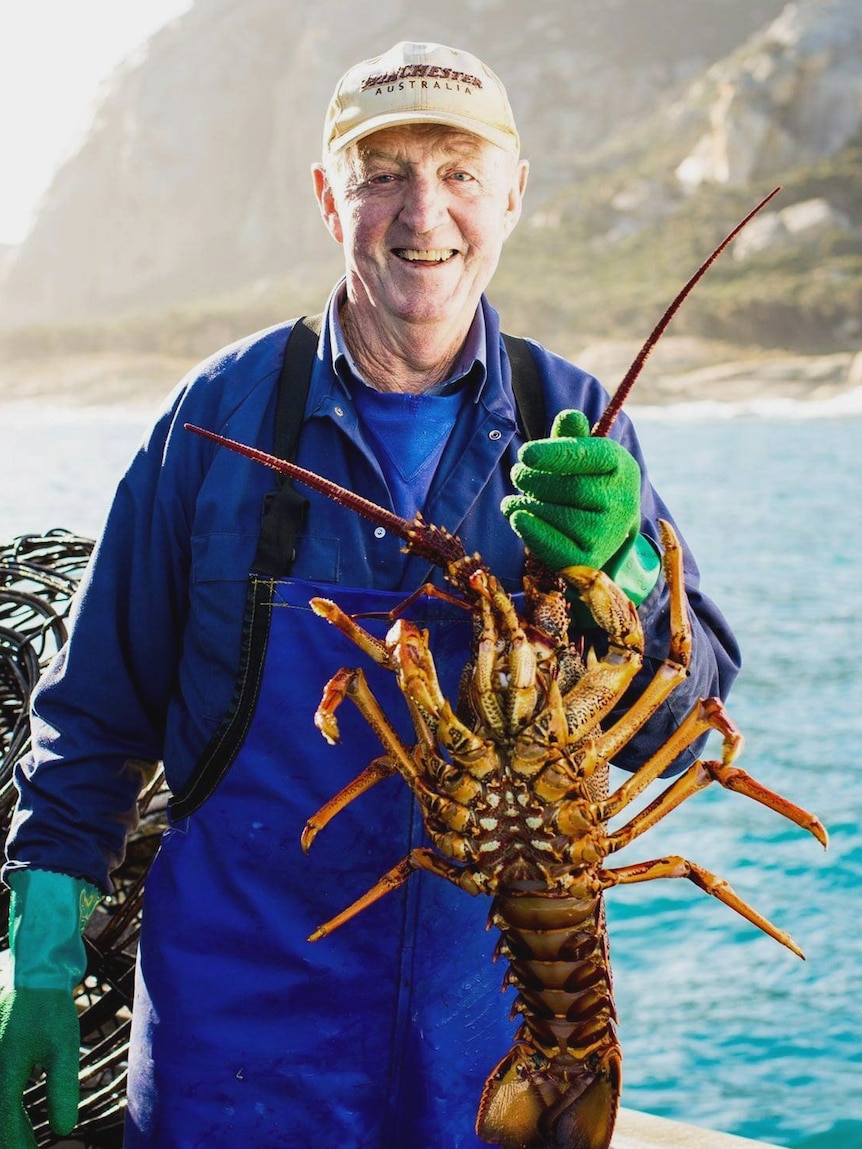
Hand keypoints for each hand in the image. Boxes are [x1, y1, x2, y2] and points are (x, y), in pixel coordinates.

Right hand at [0, 987, 80, 1146]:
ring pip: (0, 1105)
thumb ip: (61, 1088)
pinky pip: (1, 1093)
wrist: (33, 973)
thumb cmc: (50, 1008)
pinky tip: (21, 1123)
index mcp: (4, 1070)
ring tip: (29, 1143)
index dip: (16, 1144)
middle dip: (13, 1138)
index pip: (5, 1121)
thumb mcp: (63, 1047)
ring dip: (11, 1127)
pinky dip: (10, 1112)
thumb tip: (64, 1130)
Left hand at [502, 409, 640, 572]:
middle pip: (571, 487)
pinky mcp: (590, 559)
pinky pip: (554, 546)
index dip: (556, 454)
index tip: (525, 453)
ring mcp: (608, 533)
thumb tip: (568, 417)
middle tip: (517, 474)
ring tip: (514, 500)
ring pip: (559, 515)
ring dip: (529, 504)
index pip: (592, 456)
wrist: (603, 532)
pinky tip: (516, 516)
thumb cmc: (586, 483)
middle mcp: (622, 501)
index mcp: (621, 467)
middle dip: (535, 480)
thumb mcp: (583, 457)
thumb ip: (572, 438)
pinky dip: (530, 530)